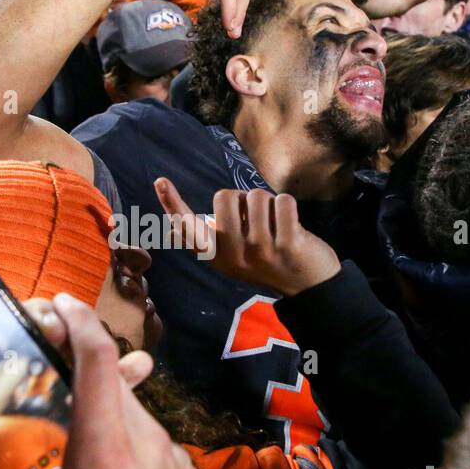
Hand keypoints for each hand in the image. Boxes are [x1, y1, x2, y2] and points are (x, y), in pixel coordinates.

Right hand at [154, 178, 340, 295]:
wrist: (308, 286)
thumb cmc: (267, 262)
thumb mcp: (232, 257)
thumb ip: (207, 240)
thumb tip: (172, 228)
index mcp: (216, 256)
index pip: (189, 228)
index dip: (172, 203)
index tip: (160, 181)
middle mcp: (234, 254)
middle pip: (224, 196)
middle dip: (241, 197)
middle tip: (254, 218)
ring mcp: (261, 250)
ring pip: (256, 196)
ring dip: (267, 202)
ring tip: (274, 225)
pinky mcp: (287, 244)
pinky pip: (282, 201)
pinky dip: (287, 206)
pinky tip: (290, 226)